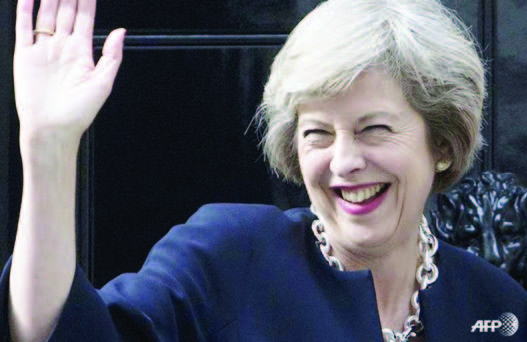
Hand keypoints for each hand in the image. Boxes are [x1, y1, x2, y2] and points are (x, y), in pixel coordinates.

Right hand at [14, 0, 124, 141]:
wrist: (53, 128)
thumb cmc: (79, 111)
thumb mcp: (103, 83)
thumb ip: (112, 55)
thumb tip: (121, 32)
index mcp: (82, 52)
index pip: (85, 18)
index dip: (87, 1)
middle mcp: (63, 47)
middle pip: (66, 12)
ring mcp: (43, 50)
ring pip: (46, 15)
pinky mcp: (24, 55)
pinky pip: (23, 27)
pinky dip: (24, 10)